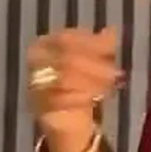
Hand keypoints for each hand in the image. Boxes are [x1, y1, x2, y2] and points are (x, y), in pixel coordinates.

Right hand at [26, 27, 122, 151]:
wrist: (67, 120)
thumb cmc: (80, 84)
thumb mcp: (93, 62)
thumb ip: (100, 47)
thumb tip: (111, 30)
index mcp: (43, 44)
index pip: (66, 38)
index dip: (91, 44)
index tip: (112, 51)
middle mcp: (35, 62)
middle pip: (66, 58)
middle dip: (94, 65)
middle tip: (116, 73)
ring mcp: (35, 84)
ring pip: (63, 78)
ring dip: (91, 82)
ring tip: (109, 88)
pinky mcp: (40, 106)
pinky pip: (60, 100)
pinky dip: (81, 99)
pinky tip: (96, 99)